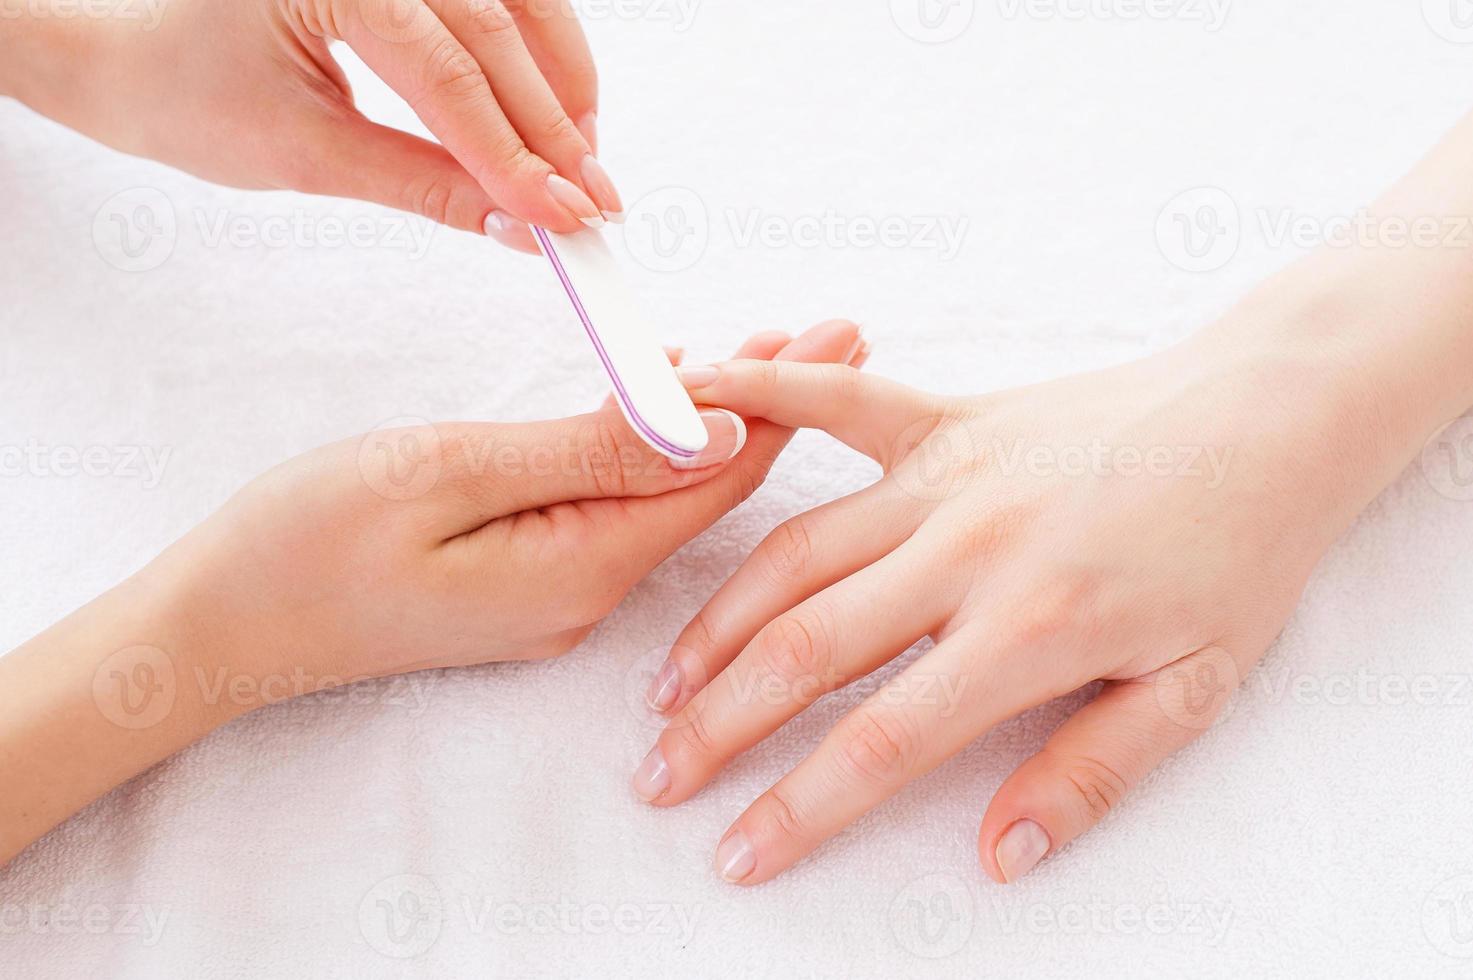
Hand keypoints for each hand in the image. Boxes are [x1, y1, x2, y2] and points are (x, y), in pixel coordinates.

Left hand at [2, 0, 621, 249]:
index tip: (566, 218)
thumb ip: (421, 187)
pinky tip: (556, 111)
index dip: (516, 155)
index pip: (448, 76)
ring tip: (582, 163)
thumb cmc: (189, 95)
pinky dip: (538, 55)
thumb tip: (515, 225)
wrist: (135, 55)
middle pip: (496, 34)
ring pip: (516, 3)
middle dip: (553, 129)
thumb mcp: (304, 156)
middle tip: (596, 205)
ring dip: (561, 83)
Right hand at [186, 320, 863, 680]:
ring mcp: (560, 595)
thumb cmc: (307, 543)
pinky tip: (672, 405)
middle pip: (706, 488)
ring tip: (777, 355)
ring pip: (665, 496)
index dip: (784, 402)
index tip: (837, 337)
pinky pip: (618, 510)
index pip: (715, 476)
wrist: (222, 628)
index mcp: (580, 565)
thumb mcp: (446, 473)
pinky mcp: (531, 584)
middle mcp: (589, 593)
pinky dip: (654, 451)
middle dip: (773, 406)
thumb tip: (716, 427)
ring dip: (718, 424)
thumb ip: (587, 451)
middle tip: (834, 332)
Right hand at [633, 300, 1455, 884]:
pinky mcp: (944, 418)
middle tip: (658, 778)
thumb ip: (1091, 774)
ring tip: (665, 686)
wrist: (1265, 418)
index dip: (798, 806)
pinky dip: (754, 400)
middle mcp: (967, 550)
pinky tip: (684, 411)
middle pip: (808, 650)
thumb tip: (999, 854)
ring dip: (716, 622)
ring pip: (794, 552)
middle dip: (720, 725)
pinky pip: (831, 405)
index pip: (882, 739)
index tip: (736, 852)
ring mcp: (945, 475)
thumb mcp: (1193, 689)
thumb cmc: (1235, 554)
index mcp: (1031, 628)